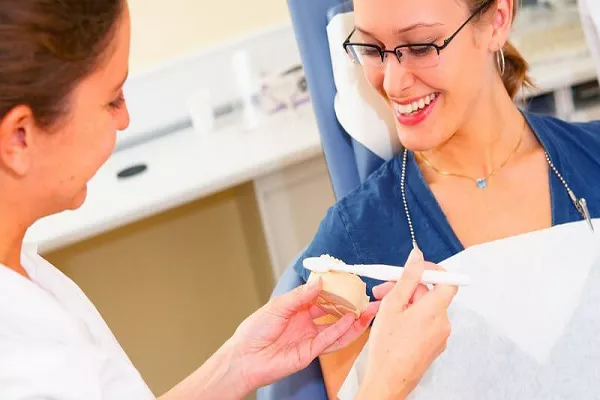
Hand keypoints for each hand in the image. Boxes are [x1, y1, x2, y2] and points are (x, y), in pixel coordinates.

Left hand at [230, 278, 378, 393]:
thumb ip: (300, 296)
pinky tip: (351, 321)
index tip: (347, 283)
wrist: (244, 358)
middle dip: (349, 307)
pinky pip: (329, 340)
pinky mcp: (310, 353)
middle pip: (333, 314)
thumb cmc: (254, 331)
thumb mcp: (278, 306)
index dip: (334, 291)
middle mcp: (306, 324)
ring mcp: (309, 338)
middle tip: (364, 298)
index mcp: (296, 310)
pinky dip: (341, 331)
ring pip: (336, 330)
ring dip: (352, 322)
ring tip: (367, 311)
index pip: (321, 298)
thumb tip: (319, 283)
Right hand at [357, 248, 457, 399]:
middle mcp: (443, 322)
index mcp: (435, 310)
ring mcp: (440, 336)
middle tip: (382, 291)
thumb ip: (407, 277)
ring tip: (381, 308)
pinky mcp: (434, 346)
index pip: (448, 281)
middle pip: (429, 294)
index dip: (432, 271)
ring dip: (404, 304)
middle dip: (406, 288)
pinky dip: (410, 318)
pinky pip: (424, 323)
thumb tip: (418, 256)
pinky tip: (391, 323)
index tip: (414, 270)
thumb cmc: (387, 346)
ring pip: (424, 309)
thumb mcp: (392, 305)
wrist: (388, 380)